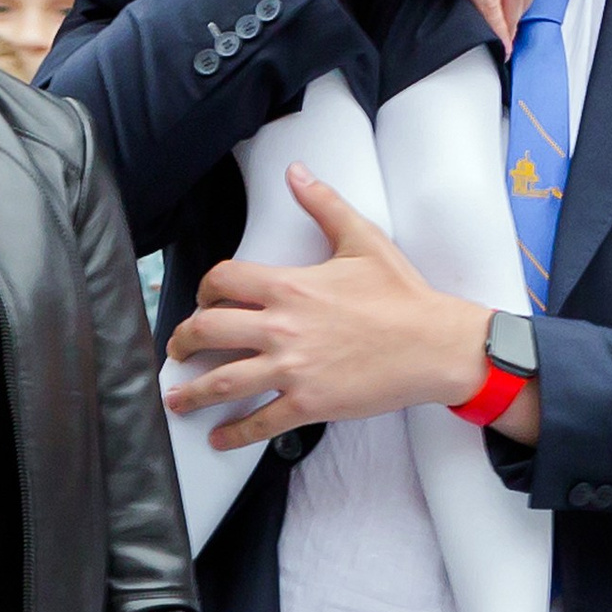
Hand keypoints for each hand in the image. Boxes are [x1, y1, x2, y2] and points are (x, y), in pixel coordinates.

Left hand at [165, 170, 496, 443]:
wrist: (434, 344)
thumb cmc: (402, 295)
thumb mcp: (362, 240)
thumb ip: (323, 205)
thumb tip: (297, 172)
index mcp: (290, 286)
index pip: (223, 280)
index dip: (204, 288)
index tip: (203, 298)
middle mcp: (282, 328)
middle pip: (208, 331)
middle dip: (183, 340)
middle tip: (177, 349)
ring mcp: (293, 369)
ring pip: (223, 382)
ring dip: (192, 392)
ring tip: (177, 399)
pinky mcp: (309, 404)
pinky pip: (260, 422)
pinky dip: (234, 434)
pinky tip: (219, 439)